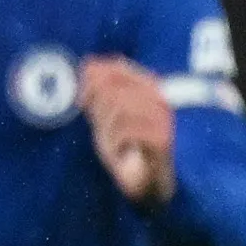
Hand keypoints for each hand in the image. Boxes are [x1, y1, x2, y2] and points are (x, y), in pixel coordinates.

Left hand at [76, 53, 175, 206]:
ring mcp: (163, 119)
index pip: (122, 68)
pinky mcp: (162, 139)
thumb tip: (88, 65)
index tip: (83, 87)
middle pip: (117, 87)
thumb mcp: (106, 118)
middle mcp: (158, 100)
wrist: (148, 180)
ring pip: (121, 107)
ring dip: (107, 125)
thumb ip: (97, 94)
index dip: (98, 74)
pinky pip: (129, 130)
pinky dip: (116, 141)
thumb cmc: (127, 147)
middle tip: (97, 121)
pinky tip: (120, 149)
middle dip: (99, 104)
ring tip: (112, 139)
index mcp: (147, 91)